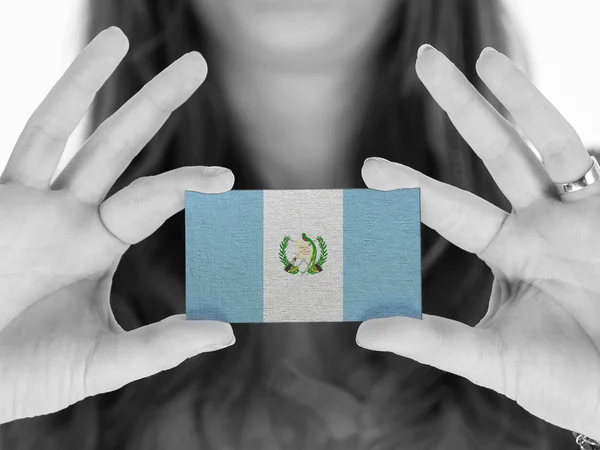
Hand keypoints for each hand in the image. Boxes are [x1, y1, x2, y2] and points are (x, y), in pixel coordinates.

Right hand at [0, 27, 235, 423]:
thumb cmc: (23, 374)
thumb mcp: (99, 364)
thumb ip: (160, 347)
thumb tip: (228, 330)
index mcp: (97, 245)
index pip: (151, 201)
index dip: (185, 185)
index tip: (227, 178)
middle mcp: (65, 215)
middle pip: (116, 147)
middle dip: (154, 104)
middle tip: (198, 64)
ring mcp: (21, 203)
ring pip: (57, 130)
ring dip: (83, 81)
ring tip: (117, 36)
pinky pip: (13, 150)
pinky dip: (37, 117)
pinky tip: (64, 81)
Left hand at [357, 44, 599, 440]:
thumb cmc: (571, 383)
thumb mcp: (495, 360)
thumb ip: (433, 342)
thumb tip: (363, 332)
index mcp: (509, 253)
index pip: (451, 209)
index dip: (413, 188)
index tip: (369, 168)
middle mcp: (541, 223)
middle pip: (495, 151)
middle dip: (463, 107)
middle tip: (424, 60)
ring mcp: (583, 212)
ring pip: (547, 140)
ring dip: (518, 97)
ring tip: (484, 56)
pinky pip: (592, 159)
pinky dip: (569, 128)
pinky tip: (536, 95)